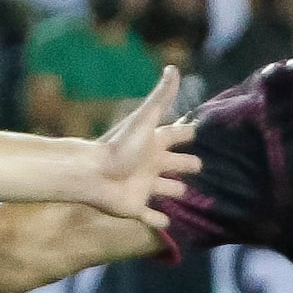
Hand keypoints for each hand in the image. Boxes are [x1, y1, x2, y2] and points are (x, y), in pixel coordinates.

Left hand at [78, 68, 200, 227]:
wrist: (93, 174)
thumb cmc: (120, 146)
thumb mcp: (144, 119)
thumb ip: (160, 97)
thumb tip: (173, 67)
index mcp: (154, 144)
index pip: (175, 136)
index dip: (185, 134)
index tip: (197, 131)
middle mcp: (151, 164)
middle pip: (175, 163)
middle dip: (187, 164)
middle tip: (199, 165)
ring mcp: (144, 186)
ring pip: (166, 189)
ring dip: (175, 191)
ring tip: (185, 194)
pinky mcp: (136, 207)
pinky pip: (150, 216)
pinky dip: (158, 221)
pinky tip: (167, 225)